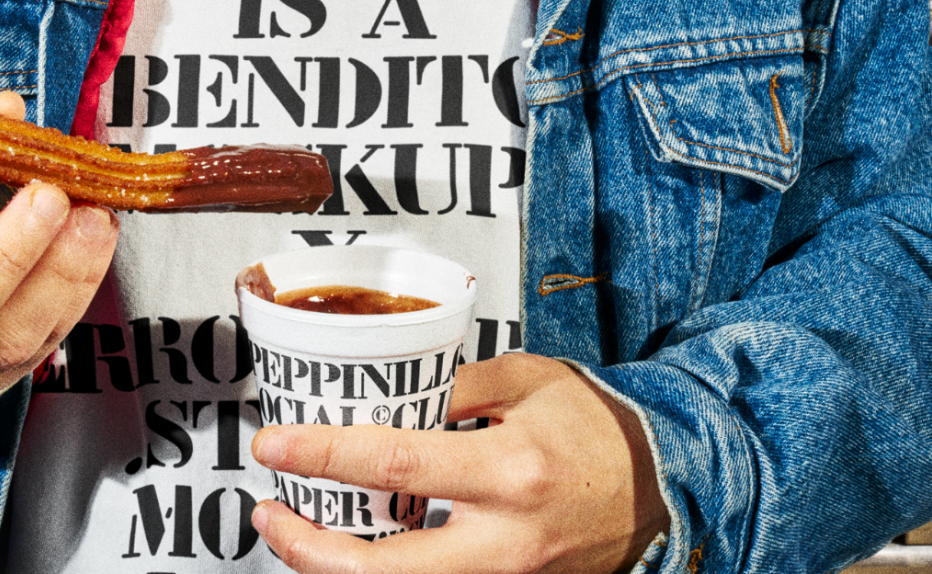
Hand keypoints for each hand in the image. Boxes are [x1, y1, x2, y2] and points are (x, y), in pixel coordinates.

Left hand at [250, 353, 668, 573]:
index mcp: (508, 471)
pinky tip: (353, 544)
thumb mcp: (526, 378)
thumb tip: (386, 391)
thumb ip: (453, 384)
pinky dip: (381, 570)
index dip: (323, 456)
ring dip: (334, 568)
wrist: (663, 481)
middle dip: (308, 549)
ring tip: (296, 531)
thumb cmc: (595, 424)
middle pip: (383, 571)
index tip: (275, 445)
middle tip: (268, 515)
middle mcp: (503, 538)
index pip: (394, 467)